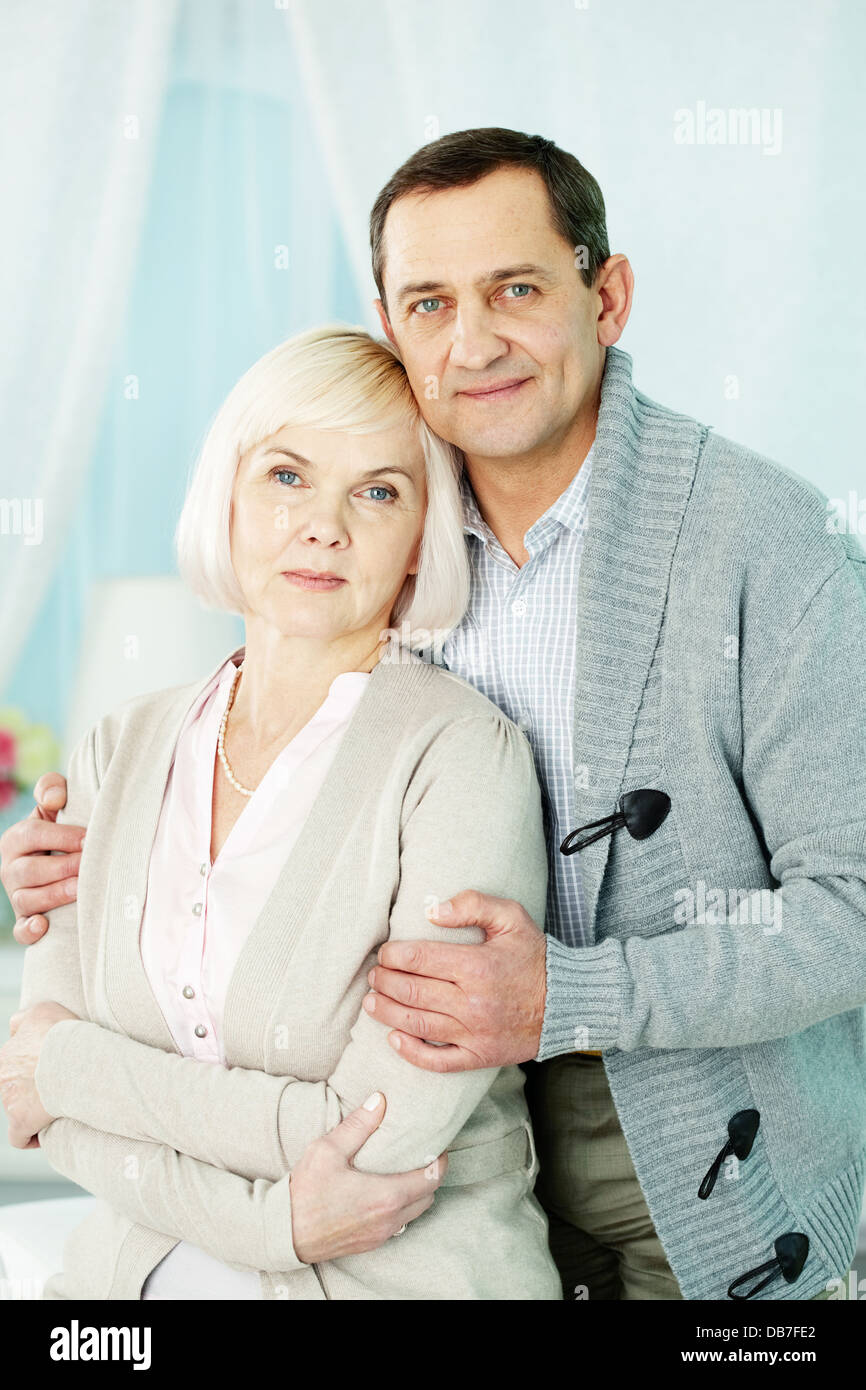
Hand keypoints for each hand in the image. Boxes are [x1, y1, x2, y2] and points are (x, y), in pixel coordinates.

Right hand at [0, 773, 83, 943]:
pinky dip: (29, 930)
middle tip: (89, 864)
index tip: (90, 838)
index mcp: (16, 839)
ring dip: (55, 895)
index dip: (61, 836)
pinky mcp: (26, 920)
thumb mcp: (54, 804)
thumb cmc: (62, 828)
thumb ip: (52, 789)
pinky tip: (43, 925)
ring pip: (27, 900)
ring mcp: (17, 896)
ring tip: (81, 889)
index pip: (32, 835)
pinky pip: (21, 930)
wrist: (63, 858)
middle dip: (62, 867)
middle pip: (30, 870)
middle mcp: (11, 869)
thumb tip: (54, 799)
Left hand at [0, 999, 79, 1146]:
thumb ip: (23, 1019)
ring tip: (61, 1103)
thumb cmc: (62, 1033)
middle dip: (32, 1087)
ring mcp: (8, 1101)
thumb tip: (14, 1029)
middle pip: (14, 1087)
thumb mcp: (42, 1010)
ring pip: (17, 1109)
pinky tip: (43, 1133)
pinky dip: (29, 1137)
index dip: (32, 1068)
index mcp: (6, 1055)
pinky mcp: (20, 1121)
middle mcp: (2, 1077)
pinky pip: (18, 1137)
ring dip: (35, 1108)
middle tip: (58, 1084)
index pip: (13, 1065)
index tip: (50, 1069)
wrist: (74, 1058)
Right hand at [288, 1092, 447, 1263]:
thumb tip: (380, 1100)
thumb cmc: (305, 1193)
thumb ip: (358, 1125)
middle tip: (423, 1155)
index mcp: (386, 1196)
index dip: (440, 1161)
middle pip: (429, 1197)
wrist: (284, 1234)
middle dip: (432, 1176)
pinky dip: (403, 1208)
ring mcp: (381, 1235)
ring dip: (418, 1194)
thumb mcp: (328, 1151)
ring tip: (407, 1171)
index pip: (432, 1178)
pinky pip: (400, 1225)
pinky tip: (387, 1192)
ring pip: (415, 1213)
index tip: (437, 1145)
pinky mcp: (371, 1244)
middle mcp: (390, 1220)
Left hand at [364, 889, 546, 1071]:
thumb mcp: (511, 917)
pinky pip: (438, 1060)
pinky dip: (411, 1052)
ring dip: (387, 1012)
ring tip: (371, 1002)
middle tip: (373, 975)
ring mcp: (474, 1033)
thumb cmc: (534, 957)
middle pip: (412, 991)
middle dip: (384, 981)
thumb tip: (432, 912)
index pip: (418, 959)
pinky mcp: (479, 1055)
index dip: (393, 955)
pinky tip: (394, 1038)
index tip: (385, 952)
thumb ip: (472, 905)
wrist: (567, 1002)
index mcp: (476, 966)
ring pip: (417, 1024)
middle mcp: (472, 1002)